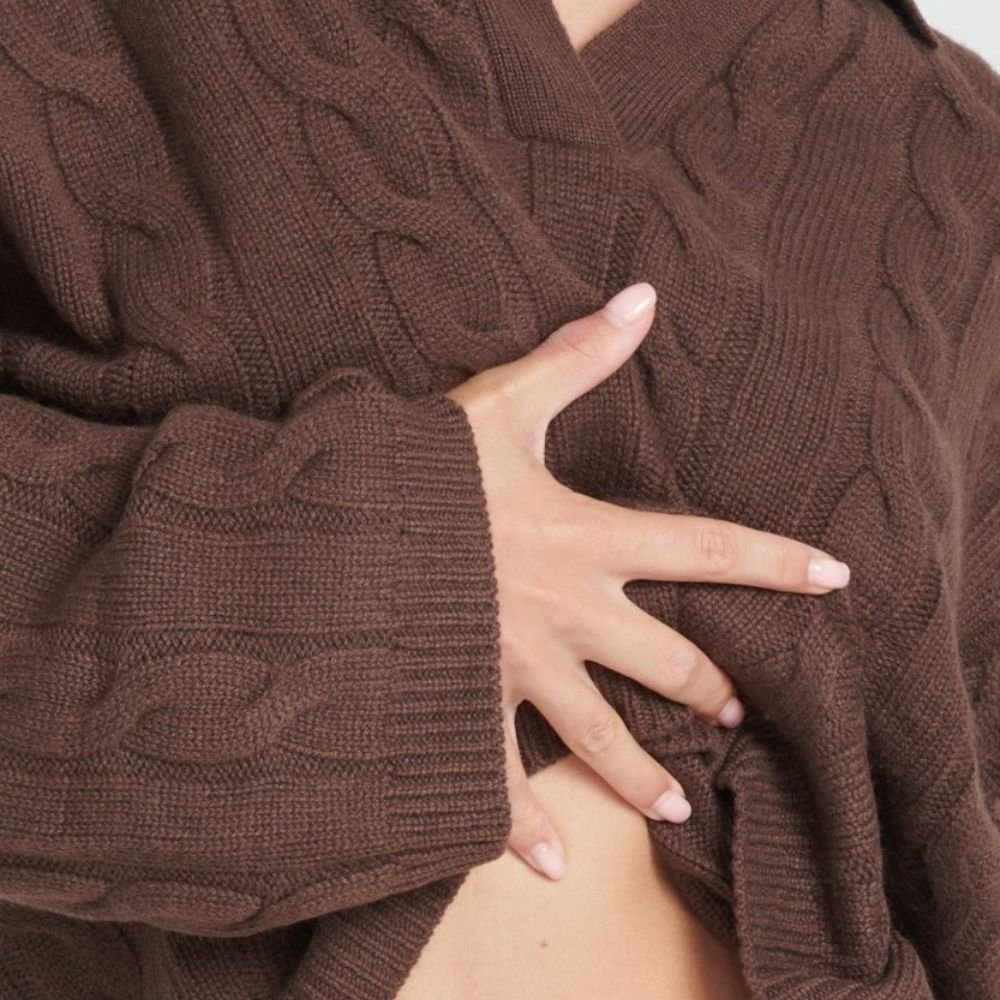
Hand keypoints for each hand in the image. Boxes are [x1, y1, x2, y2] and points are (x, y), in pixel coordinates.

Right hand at [444, 282, 850, 880]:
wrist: (337, 525)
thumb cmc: (419, 465)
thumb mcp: (502, 405)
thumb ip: (577, 358)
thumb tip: (641, 298)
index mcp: (585, 537)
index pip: (707, 548)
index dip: (777, 562)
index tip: (835, 580)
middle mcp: (566, 612)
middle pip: (669, 659)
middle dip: (713, 683)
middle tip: (740, 708)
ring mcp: (517, 666)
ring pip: (600, 733)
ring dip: (643, 773)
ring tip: (676, 806)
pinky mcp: (466, 701)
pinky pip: (498, 777)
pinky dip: (521, 826)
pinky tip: (545, 867)